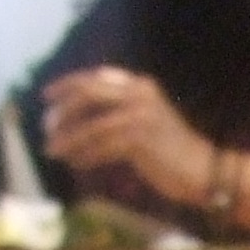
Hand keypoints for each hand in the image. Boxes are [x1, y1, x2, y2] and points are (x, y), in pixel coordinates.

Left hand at [39, 66, 218, 204]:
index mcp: (139, 85)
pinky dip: (85, 156)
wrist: (204, 170)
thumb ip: (118, 112)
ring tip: (52, 151)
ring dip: (68, 140)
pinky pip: (101, 148)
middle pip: (87, 95)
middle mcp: (139, 95)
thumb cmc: (172, 151)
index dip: (66, 85)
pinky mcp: (140, 141)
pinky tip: (75, 162)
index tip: (46, 98)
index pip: (95, 78)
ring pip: (91, 126)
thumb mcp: (145, 121)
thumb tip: (76, 118)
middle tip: (45, 127)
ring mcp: (140, 116)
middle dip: (62, 111)